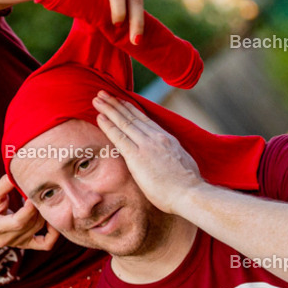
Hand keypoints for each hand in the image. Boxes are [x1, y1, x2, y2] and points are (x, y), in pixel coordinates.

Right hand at [0, 175, 59, 250]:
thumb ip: (4, 184)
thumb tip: (17, 173)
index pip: (18, 221)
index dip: (30, 209)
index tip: (34, 194)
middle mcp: (6, 239)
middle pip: (30, 224)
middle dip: (38, 208)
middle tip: (42, 193)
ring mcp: (17, 244)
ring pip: (38, 228)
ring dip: (43, 213)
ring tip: (43, 199)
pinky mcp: (27, 245)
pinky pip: (46, 243)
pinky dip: (53, 233)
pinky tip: (51, 219)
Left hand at [93, 91, 202, 213]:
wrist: (190, 194)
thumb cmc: (189, 186)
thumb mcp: (183, 163)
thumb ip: (172, 156)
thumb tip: (170, 158)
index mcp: (167, 139)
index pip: (145, 120)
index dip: (130, 109)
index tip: (120, 101)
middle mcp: (157, 137)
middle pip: (132, 116)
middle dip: (116, 104)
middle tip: (103, 93)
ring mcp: (147, 145)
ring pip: (124, 122)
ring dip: (109, 109)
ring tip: (97, 98)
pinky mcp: (137, 157)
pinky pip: (119, 137)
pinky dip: (108, 126)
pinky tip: (99, 117)